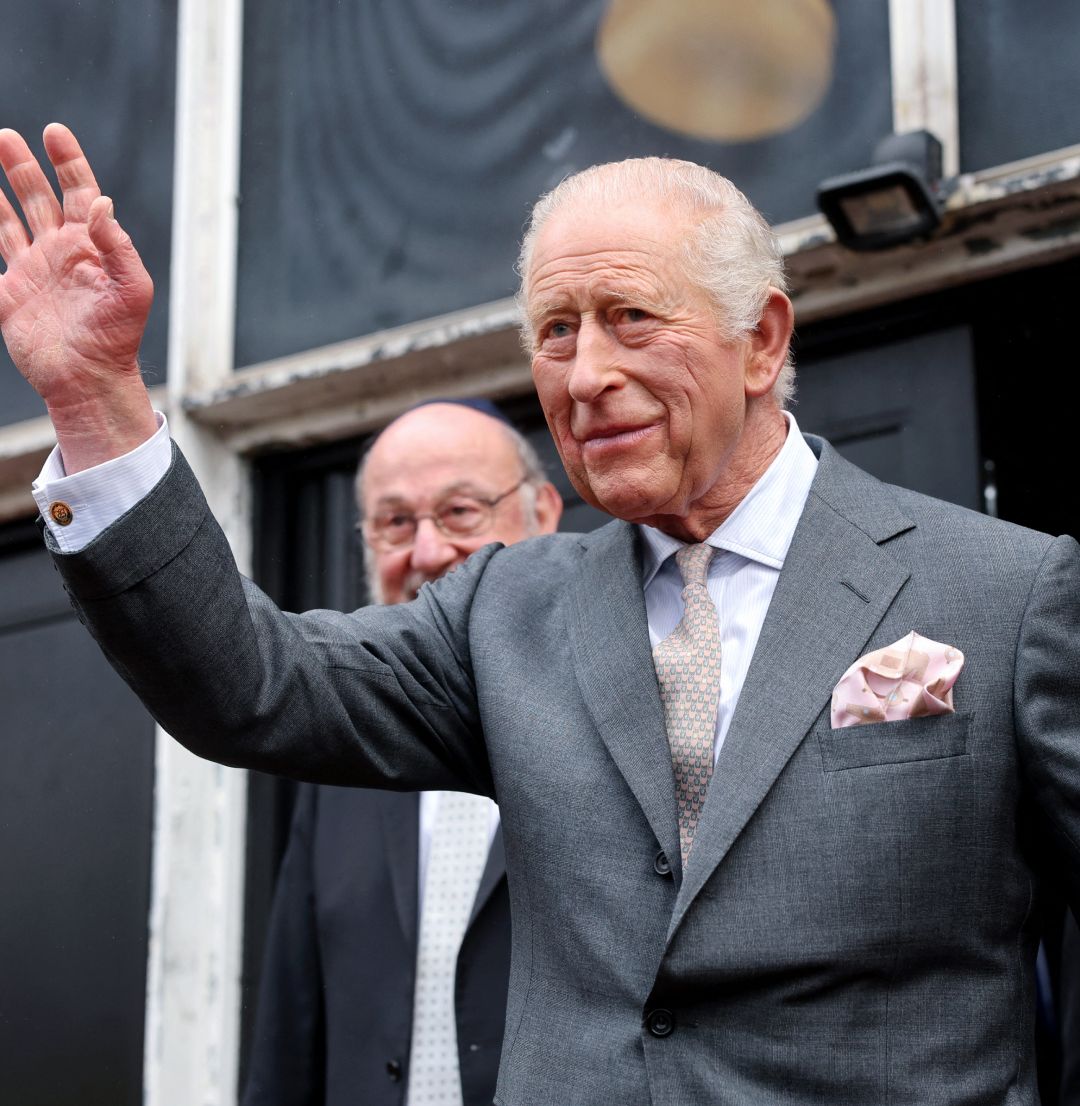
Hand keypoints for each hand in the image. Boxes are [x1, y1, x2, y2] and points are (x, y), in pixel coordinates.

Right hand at [0, 123, 156, 470]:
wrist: (88, 379)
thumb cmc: (118, 338)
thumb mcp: (132, 290)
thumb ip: (118, 246)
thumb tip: (101, 202)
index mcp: (91, 248)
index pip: (80, 194)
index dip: (69, 163)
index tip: (55, 132)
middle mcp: (60, 253)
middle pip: (39, 197)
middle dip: (22, 166)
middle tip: (6, 135)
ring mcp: (32, 271)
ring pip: (8, 220)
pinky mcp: (8, 293)